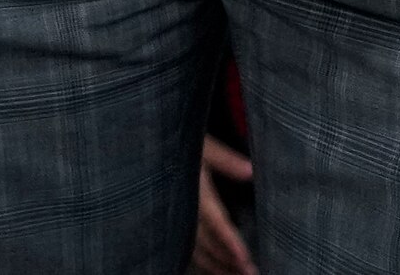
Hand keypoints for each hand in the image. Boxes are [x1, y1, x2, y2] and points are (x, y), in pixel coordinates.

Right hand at [189, 133, 257, 274]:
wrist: (148, 140)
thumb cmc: (177, 139)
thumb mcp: (202, 144)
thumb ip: (225, 159)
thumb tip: (251, 171)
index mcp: (193, 189)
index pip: (214, 220)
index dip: (229, 240)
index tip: (244, 258)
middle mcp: (184, 207)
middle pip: (207, 242)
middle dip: (228, 261)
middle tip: (250, 274)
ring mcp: (178, 216)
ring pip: (198, 249)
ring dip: (218, 264)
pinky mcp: (175, 220)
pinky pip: (189, 246)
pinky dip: (204, 261)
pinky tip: (216, 269)